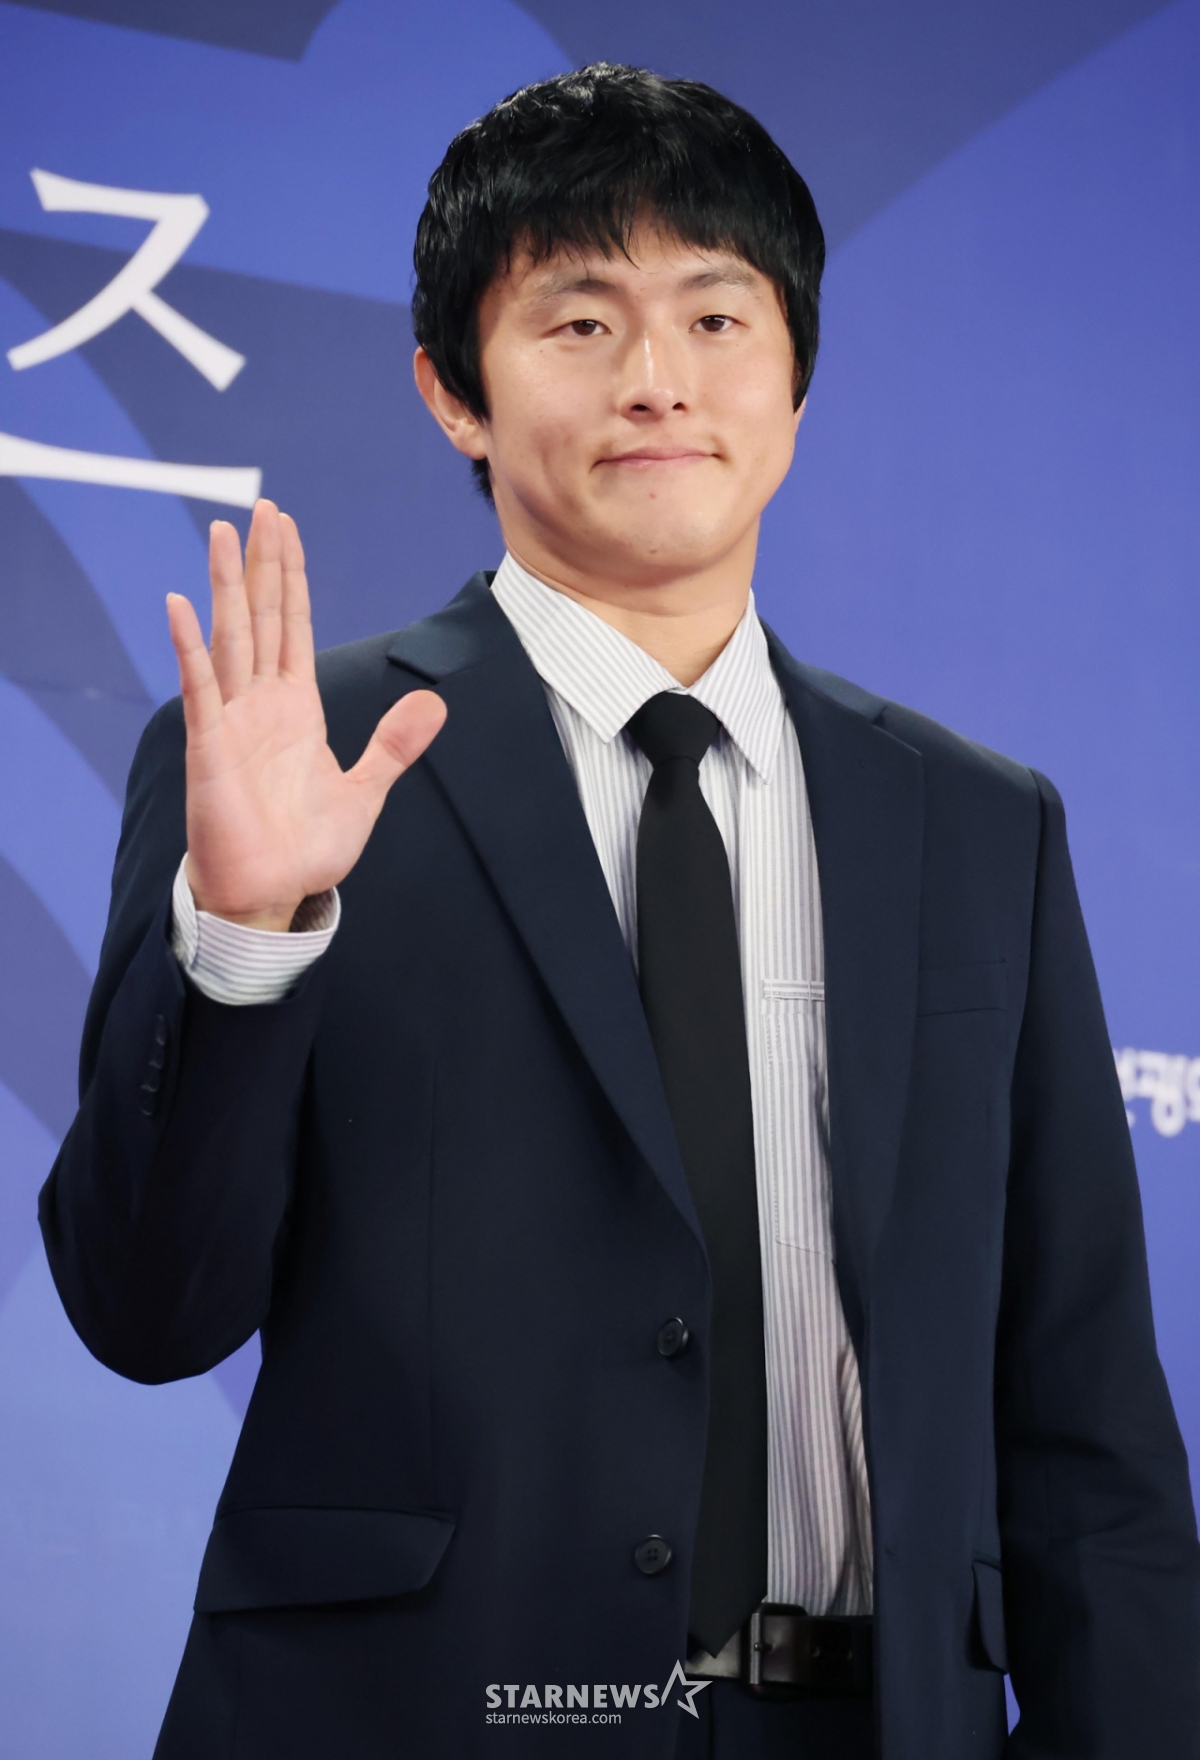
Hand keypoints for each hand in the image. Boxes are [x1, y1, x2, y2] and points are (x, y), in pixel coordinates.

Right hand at [166, 499, 445, 930]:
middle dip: (260, 563)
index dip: (290, 577)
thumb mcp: (365, 791)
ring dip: (224, 586)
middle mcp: (261, 704)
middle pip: (259, 617)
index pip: (293, 626)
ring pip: (229, 637)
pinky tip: (181, 606)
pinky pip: (199, 689)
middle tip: (261, 509)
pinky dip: (190, 649)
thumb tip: (436, 704)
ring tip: (221, 533)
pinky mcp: (209, 748)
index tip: (285, 529)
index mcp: (297, 708)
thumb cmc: (307, 848)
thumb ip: (394, 745)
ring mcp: (232, 721)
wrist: (272, 896)